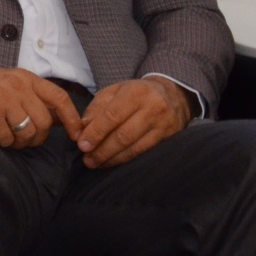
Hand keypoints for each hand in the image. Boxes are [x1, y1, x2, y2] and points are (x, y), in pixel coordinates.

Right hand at [0, 64, 83, 149]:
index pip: (59, 97)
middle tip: (24, 138)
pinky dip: (2, 142)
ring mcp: (2, 98)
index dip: (72, 118)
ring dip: (19, 142)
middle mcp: (16, 85)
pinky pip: (7, 139)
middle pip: (44, 122)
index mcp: (25, 77)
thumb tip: (63, 121)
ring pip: (28, 133)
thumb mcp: (10, 84)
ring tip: (8, 135)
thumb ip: (33, 98)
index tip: (77, 135)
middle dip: (37, 137)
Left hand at [76, 76, 190, 168]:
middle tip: (88, 159)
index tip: (82, 145)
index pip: (112, 116)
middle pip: (124, 135)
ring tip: (97, 163)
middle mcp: (153, 109)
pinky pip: (145, 152)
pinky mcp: (170, 138)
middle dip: (103, 150)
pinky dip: (127, 159)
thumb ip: (97, 108)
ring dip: (113, 158)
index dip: (96, 132)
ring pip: (135, 147)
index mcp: (136, 93)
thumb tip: (83, 128)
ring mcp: (164, 125)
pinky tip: (114, 162)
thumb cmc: (136, 93)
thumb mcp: (114, 91)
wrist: (173, 95)